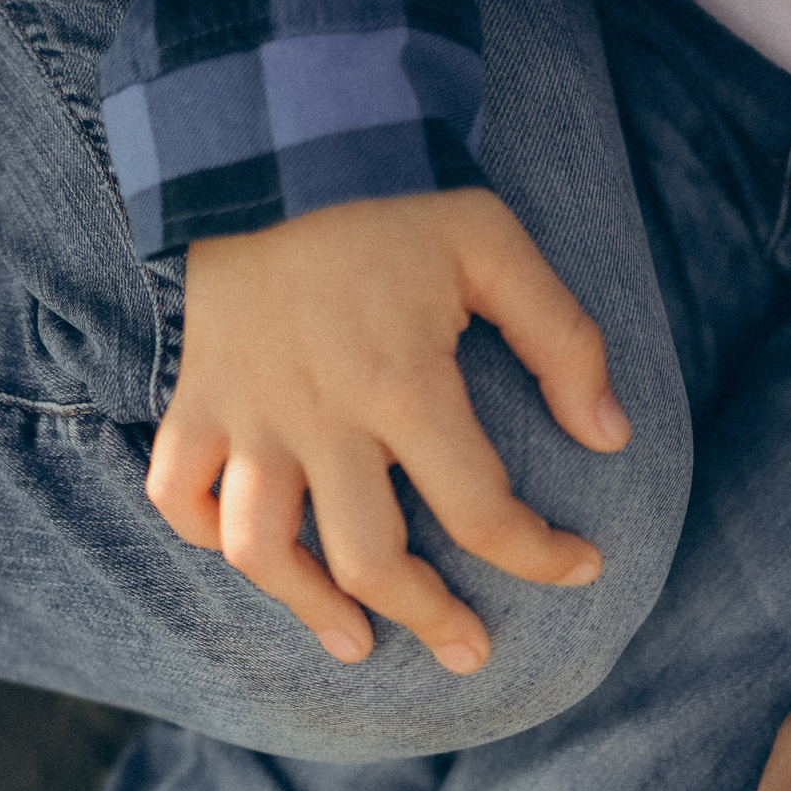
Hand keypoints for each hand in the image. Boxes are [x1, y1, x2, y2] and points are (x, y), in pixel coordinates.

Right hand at [145, 191, 629, 671]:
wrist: (266, 138)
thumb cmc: (391, 197)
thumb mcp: (496, 243)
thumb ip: (562, 339)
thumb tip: (610, 438)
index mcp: (403, 381)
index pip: (481, 509)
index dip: (539, 555)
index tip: (581, 567)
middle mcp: (319, 414)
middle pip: (371, 559)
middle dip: (432, 619)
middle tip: (471, 651)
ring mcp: (247, 414)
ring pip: (263, 551)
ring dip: (312, 609)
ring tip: (358, 643)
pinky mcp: (196, 400)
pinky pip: (180, 496)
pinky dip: (209, 535)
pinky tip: (263, 558)